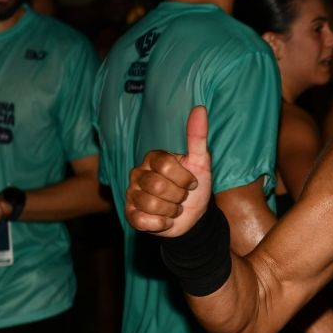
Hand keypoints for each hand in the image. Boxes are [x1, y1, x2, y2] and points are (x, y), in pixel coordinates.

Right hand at [126, 106, 212, 237]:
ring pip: (150, 204)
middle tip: (182, 197)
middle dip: (179, 196)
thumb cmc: (195, 186)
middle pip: (158, 186)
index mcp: (153, 158)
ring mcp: (132, 194)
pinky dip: (161, 224)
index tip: (192, 182)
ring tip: (174, 208)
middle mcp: (138, 173)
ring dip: (171, 210)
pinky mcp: (130, 215)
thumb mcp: (201, 162)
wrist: (194, 217)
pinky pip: (142, 220)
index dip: (184, 178)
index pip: (166, 166)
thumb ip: (197, 136)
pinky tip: (165, 220)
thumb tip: (200, 108)